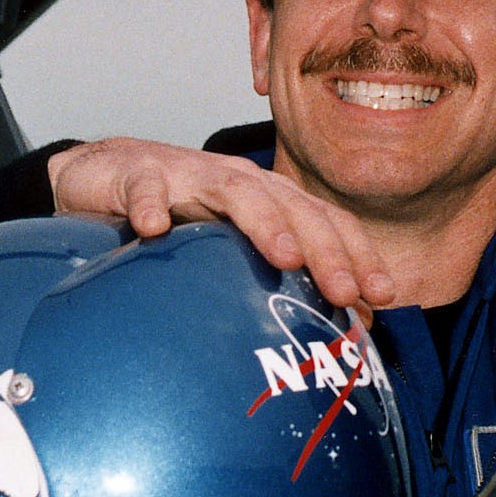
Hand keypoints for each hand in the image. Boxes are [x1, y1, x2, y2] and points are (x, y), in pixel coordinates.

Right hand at [48, 138, 396, 309]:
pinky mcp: (137, 174)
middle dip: (324, 249)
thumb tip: (352, 322)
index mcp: (269, 199)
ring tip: (286, 256)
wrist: (111, 175)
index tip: (384, 296)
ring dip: (265, 222)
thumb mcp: (237, 248)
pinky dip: (151, 205)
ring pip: (236, 190)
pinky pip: (146, 188)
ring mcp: (189, 174)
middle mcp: (238, 181)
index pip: (326, 220)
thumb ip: (286, 278)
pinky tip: (154, 229)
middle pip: (292, 206)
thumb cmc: (182, 218)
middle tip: (345, 291)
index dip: (359, 254)